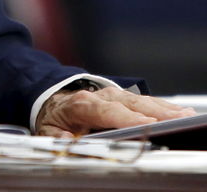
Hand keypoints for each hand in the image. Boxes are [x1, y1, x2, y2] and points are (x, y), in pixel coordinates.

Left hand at [36, 86, 195, 137]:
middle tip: (177, 120)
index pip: (104, 111)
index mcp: (80, 105)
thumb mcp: (48, 133)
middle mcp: (99, 96)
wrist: (54, 101)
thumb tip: (66, 140)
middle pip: (129, 104)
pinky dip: (163, 107)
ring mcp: (113, 94)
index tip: (147, 125)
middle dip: (153, 112)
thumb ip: (57, 139)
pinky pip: (145, 102)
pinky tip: (180, 112)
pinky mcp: (124, 97)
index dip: (126, 118)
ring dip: (164, 109)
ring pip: (140, 101)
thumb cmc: (56, 120)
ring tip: (186, 116)